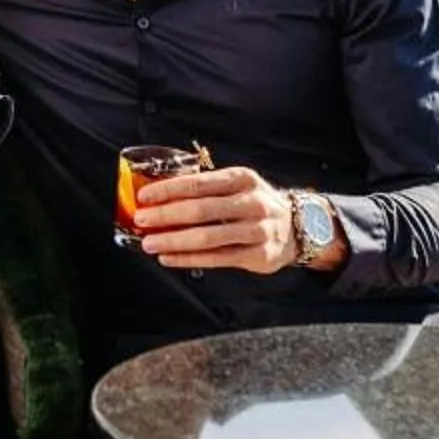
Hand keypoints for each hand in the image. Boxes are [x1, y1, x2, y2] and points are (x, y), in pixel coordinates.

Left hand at [135, 163, 303, 274]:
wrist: (297, 226)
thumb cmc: (254, 204)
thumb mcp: (236, 186)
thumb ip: (205, 190)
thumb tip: (160, 197)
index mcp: (241, 179)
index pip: (198, 183)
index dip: (168, 190)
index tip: (144, 197)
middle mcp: (252, 202)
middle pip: (201, 210)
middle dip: (166, 215)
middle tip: (141, 220)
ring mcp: (258, 230)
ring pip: (208, 237)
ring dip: (174, 240)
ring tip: (149, 243)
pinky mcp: (259, 254)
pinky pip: (217, 258)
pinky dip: (189, 259)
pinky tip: (169, 258)